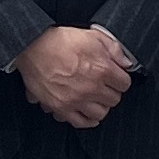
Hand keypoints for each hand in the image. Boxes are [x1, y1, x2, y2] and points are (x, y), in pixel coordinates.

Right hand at [13, 24, 134, 128]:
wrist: (32, 47)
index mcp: (102, 69)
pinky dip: (87, 120)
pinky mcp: (61, 108)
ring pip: (100, 114)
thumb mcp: (93, 36)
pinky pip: (80, 122)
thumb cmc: (60, 40)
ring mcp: (76, 100)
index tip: (116, 77)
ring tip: (95, 98)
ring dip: (100, 106)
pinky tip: (88, 114)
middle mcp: (91, 88)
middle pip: (114, 100)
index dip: (121, 79)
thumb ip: (114, 49)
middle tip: (105, 86)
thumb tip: (127, 62)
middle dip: (111, 92)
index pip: (124, 84)